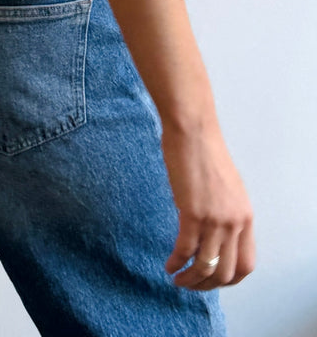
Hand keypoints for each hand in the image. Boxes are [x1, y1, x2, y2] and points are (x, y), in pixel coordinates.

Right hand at [161, 118, 254, 289]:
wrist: (193, 130)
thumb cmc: (203, 151)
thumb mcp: (226, 188)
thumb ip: (224, 212)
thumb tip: (212, 230)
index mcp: (245, 216)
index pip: (246, 264)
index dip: (229, 279)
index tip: (212, 280)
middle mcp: (234, 222)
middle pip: (226, 272)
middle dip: (206, 285)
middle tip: (189, 283)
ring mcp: (215, 219)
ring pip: (206, 266)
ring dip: (190, 279)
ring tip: (176, 279)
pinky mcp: (193, 213)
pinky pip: (185, 250)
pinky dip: (176, 262)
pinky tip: (168, 264)